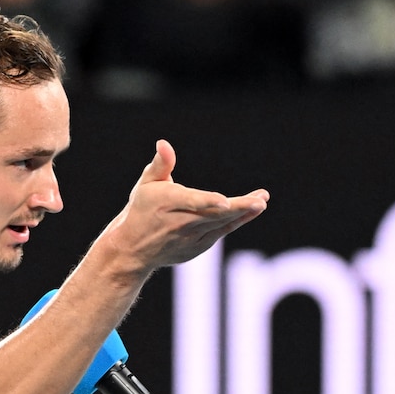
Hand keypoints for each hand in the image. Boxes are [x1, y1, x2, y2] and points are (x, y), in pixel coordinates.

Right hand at [105, 139, 267, 272]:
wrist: (133, 249)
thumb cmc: (142, 209)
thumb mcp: (146, 184)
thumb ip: (161, 164)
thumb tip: (164, 144)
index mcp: (167, 203)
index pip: (190, 202)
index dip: (208, 202)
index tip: (224, 200)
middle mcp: (179, 222)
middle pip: (213, 214)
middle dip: (238, 207)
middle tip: (260, 200)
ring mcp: (190, 238)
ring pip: (221, 224)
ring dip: (243, 212)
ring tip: (261, 201)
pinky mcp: (197, 248)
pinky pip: (220, 232)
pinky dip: (236, 222)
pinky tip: (251, 211)